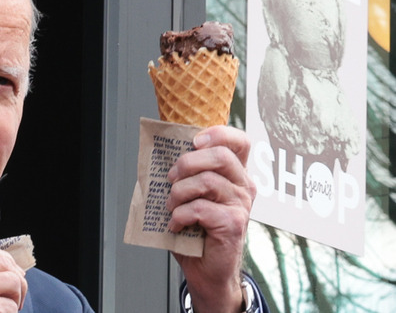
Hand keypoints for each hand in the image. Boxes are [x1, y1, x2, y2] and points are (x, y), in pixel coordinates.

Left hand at [165, 125, 255, 312]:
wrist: (206, 270)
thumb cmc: (197, 231)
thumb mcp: (191, 196)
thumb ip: (186, 174)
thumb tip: (160, 154)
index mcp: (234, 174)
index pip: (239, 141)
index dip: (218, 134)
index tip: (194, 141)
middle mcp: (243, 186)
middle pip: (221, 156)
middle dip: (187, 162)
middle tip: (170, 178)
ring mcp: (241, 205)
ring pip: (207, 181)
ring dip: (179, 192)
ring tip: (170, 207)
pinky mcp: (233, 223)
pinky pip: (200, 208)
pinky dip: (180, 215)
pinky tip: (176, 224)